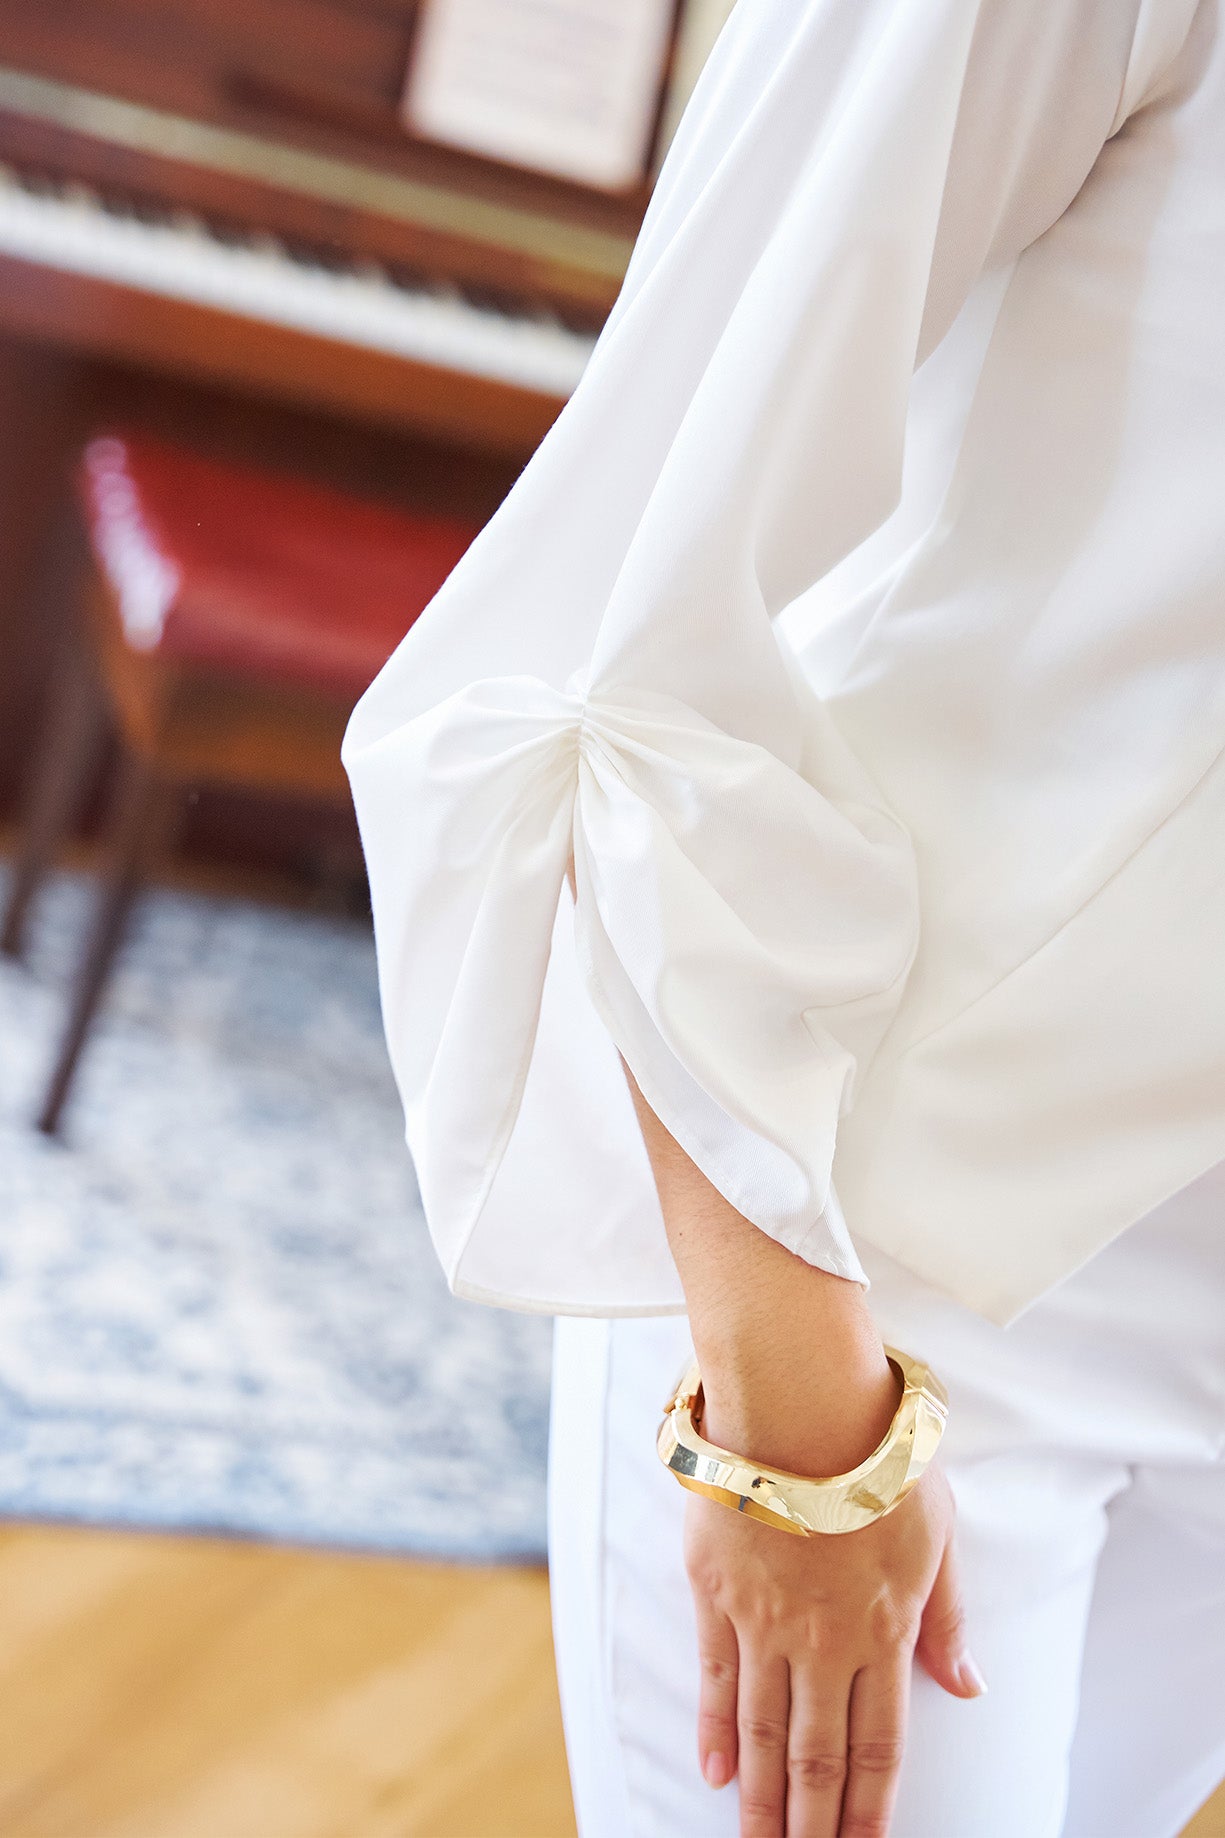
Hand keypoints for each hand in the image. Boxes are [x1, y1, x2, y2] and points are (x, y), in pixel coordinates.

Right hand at [684, 1459, 983, 1837]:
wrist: (801, 1399)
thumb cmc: (878, 1454)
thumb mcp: (938, 1529)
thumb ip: (947, 1614)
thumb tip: (968, 1686)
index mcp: (885, 1627)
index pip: (879, 1742)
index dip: (870, 1807)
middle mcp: (823, 1639)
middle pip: (817, 1754)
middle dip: (811, 1824)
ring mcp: (763, 1620)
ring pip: (764, 1730)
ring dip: (763, 1798)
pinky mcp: (714, 1591)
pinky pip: (714, 1677)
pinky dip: (714, 1731)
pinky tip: (716, 1774)